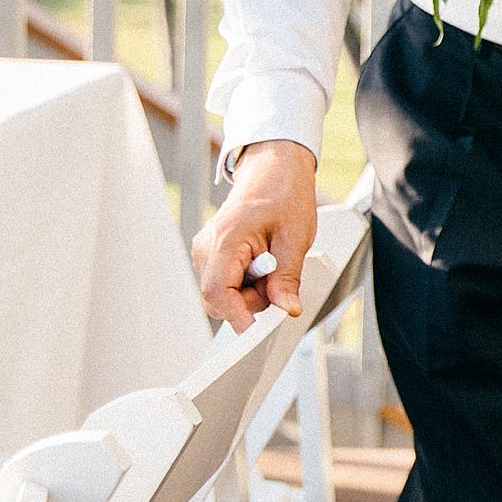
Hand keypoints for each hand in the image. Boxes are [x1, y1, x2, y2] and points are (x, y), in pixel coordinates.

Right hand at [192, 139, 318, 329]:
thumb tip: (285, 308)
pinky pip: (223, 283)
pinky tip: (260, 266)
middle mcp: (207, 247)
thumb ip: (287, 277)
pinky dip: (244, 284)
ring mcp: (206, 251)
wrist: (273, 173)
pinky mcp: (211, 255)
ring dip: (248, 293)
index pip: (218, 291)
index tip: (257, 328)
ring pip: (220, 294)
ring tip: (271, 268)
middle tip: (276, 283)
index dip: (237, 314)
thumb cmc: (283, 196)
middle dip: (248, 302)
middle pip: (216, 299)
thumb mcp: (295, 239)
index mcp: (226, 239)